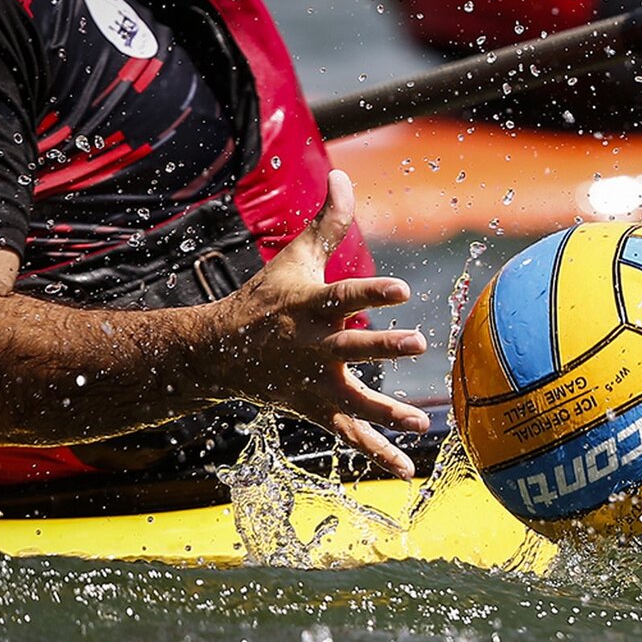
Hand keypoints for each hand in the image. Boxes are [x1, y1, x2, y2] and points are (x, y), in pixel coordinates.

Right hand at [205, 170, 428, 477]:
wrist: (220, 352)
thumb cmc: (265, 299)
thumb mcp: (294, 258)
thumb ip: (327, 222)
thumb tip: (343, 173)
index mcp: (310, 307)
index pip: (345, 295)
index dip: (372, 291)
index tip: (403, 289)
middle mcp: (314, 346)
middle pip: (352, 347)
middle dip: (384, 346)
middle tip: (419, 343)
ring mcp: (314, 382)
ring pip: (353, 401)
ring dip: (387, 412)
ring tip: (421, 421)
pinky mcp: (316, 409)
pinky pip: (349, 436)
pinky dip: (376, 453)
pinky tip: (406, 468)